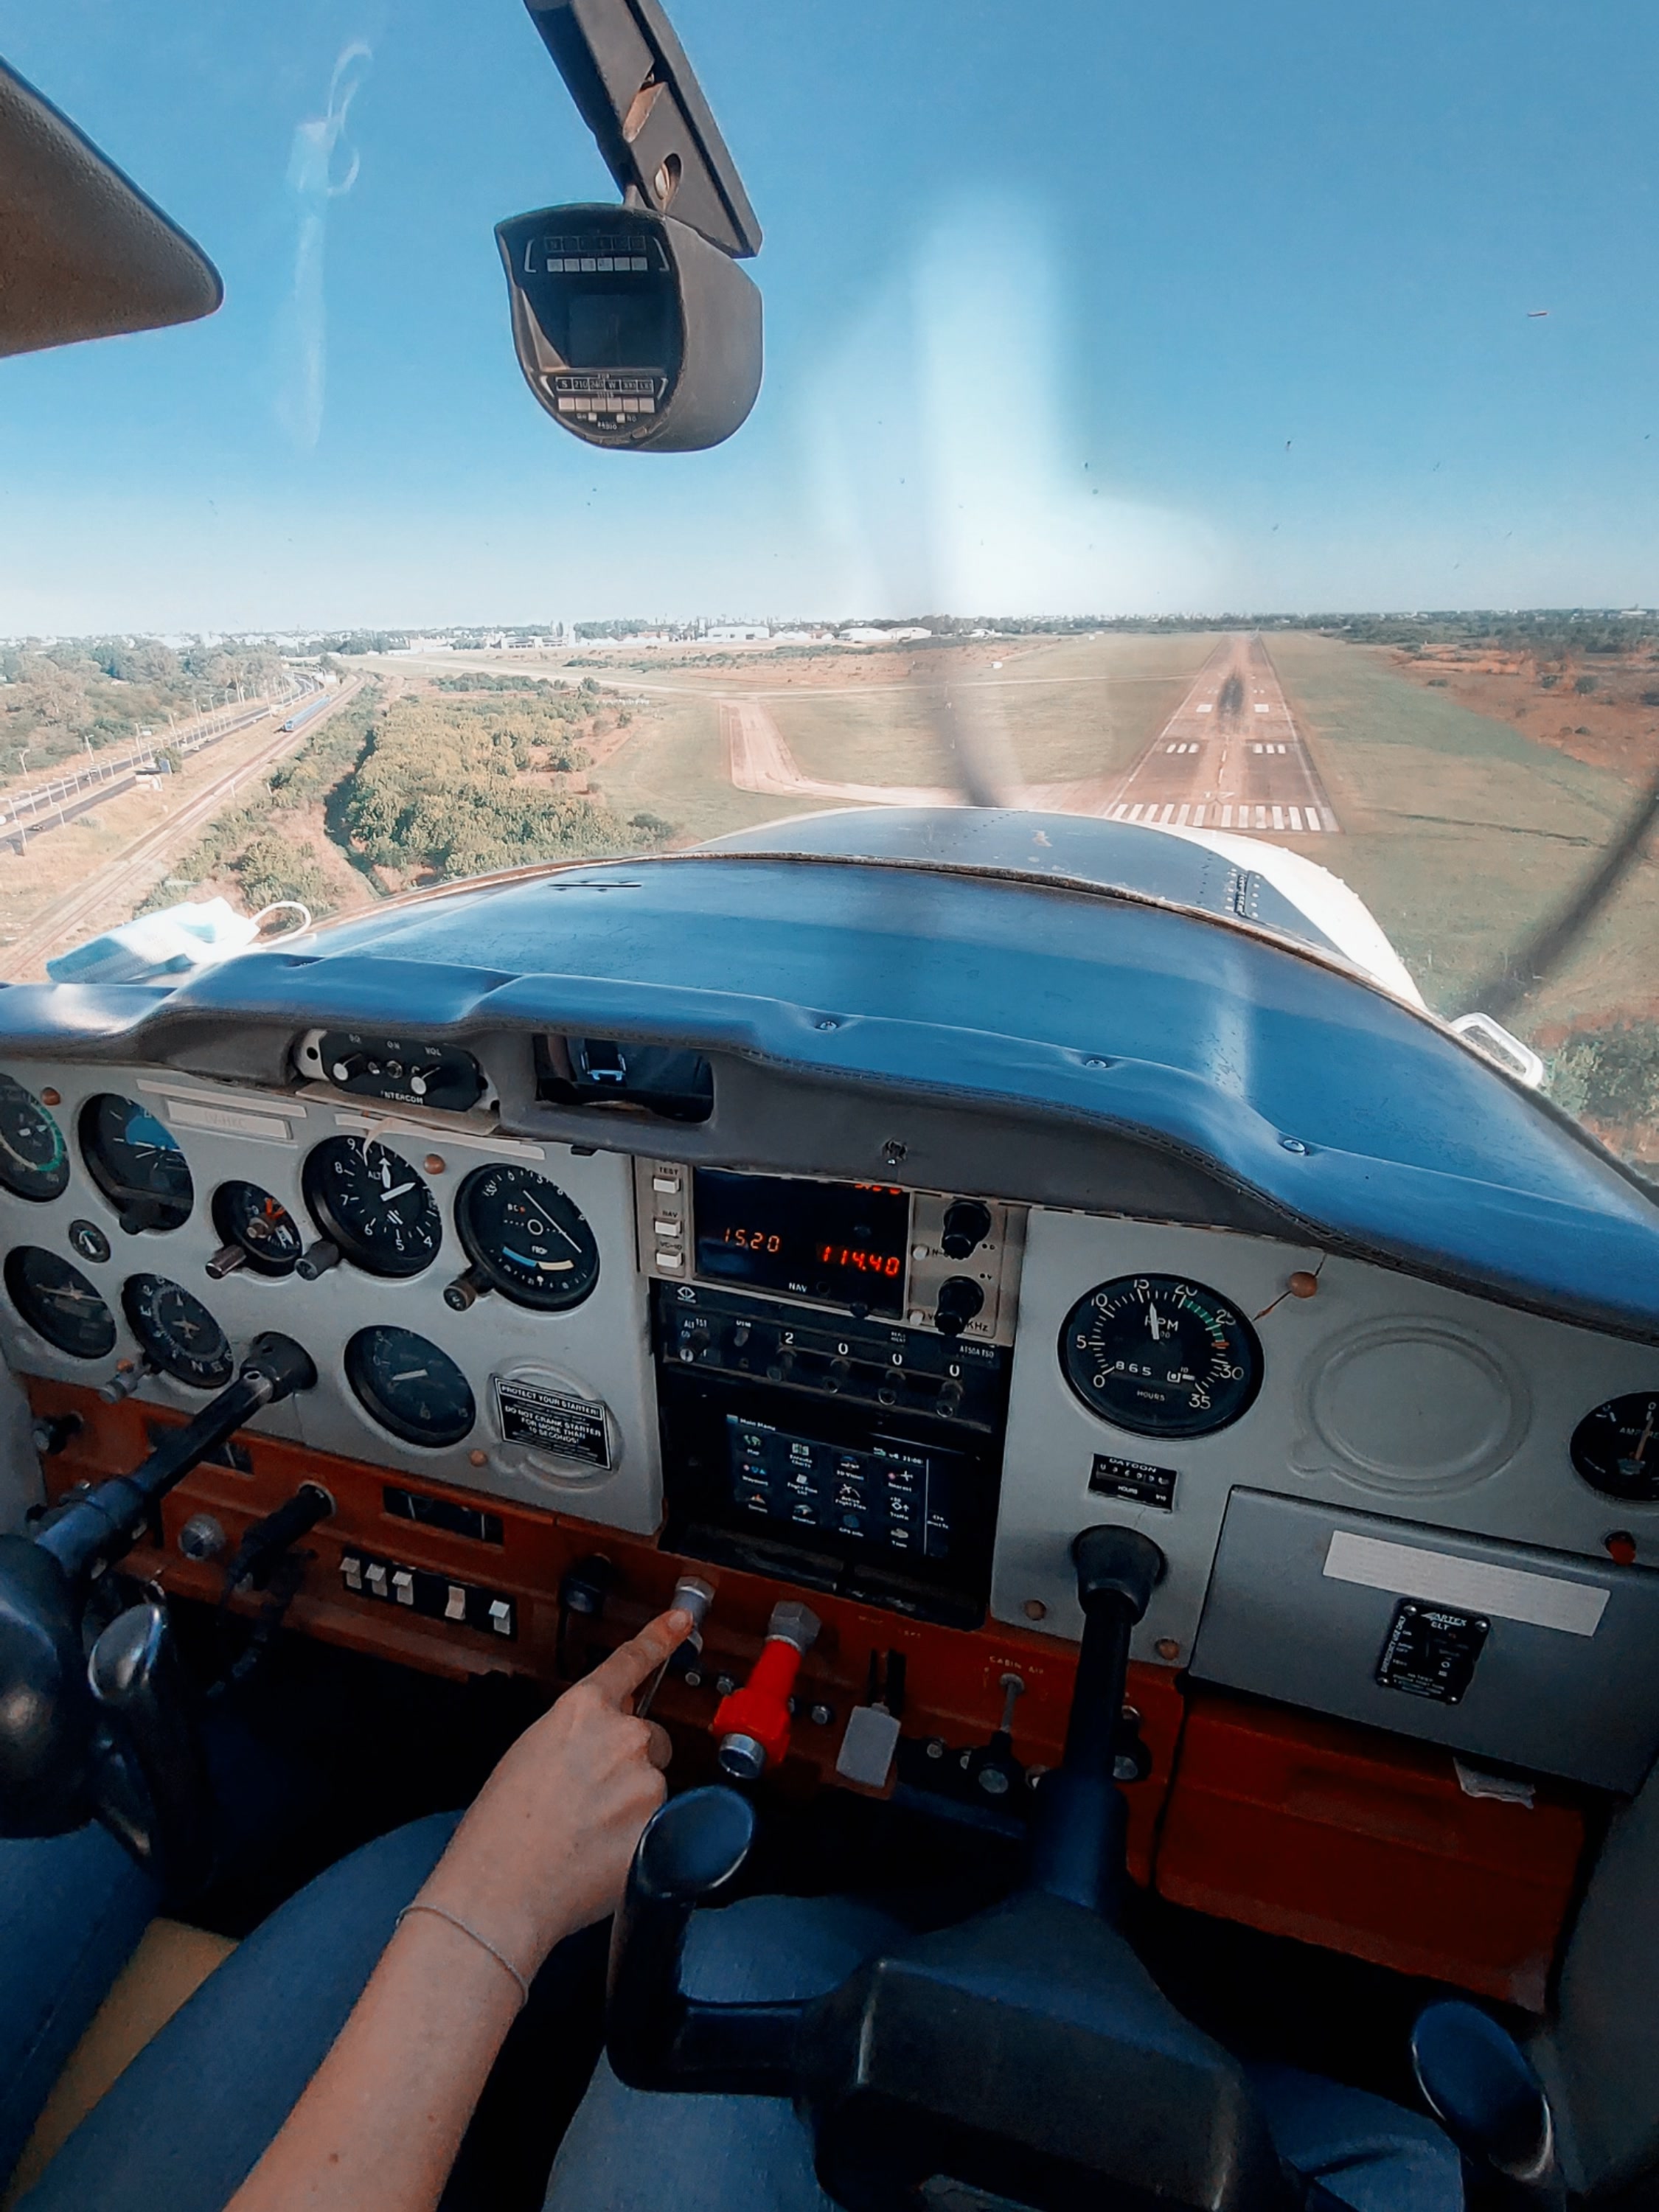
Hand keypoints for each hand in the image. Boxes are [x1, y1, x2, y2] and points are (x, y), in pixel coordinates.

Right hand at [414, 1606, 689, 1976]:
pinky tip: (601, 1854)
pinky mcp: (660, 1824)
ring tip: (585, 1834)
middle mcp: (621, 1736)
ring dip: (631, 1804)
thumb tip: (597, 1742)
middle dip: (629, 1763)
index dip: (660, 1637)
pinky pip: (659, 1825)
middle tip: (589, 1800)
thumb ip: (574, 1735)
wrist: (497, 1891)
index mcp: (580, 1711)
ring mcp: (644, 1780)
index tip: (681, 1620)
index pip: (630, 1663)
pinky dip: (639, 1838)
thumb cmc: (498, 1832)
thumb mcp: (527, 1756)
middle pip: (648, 1738)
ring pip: (652, 1785)